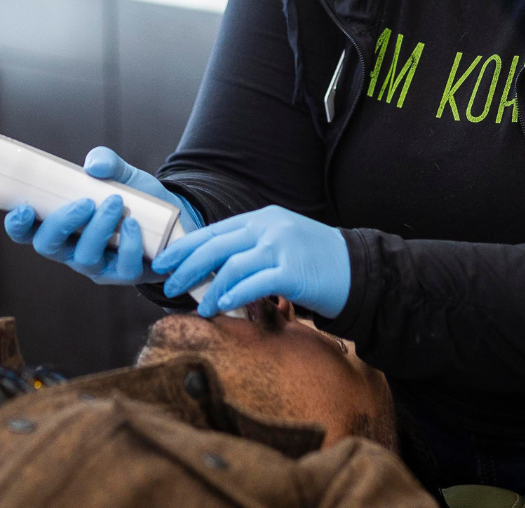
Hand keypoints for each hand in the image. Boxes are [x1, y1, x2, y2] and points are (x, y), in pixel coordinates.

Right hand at [3, 146, 202, 285]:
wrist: (172, 217)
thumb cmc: (134, 196)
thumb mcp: (120, 173)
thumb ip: (106, 162)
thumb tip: (93, 165)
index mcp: (61, 225)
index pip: (27, 232)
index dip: (18, 226)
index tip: (24, 208)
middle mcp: (72, 249)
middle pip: (49, 247)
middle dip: (61, 224)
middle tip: (85, 203)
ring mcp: (97, 265)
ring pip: (84, 258)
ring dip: (98, 229)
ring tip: (115, 203)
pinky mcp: (124, 274)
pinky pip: (121, 268)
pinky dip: (127, 244)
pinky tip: (134, 223)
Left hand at [151, 205, 350, 318]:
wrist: (359, 270)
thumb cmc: (317, 261)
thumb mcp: (281, 242)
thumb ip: (251, 248)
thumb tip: (214, 270)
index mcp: (262, 218)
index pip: (214, 231)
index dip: (185, 246)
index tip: (164, 260)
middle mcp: (268, 227)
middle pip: (215, 245)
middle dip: (186, 265)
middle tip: (167, 284)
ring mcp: (280, 247)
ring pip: (230, 266)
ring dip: (209, 289)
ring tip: (198, 307)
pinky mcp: (291, 271)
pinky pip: (253, 283)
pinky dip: (233, 295)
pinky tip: (221, 306)